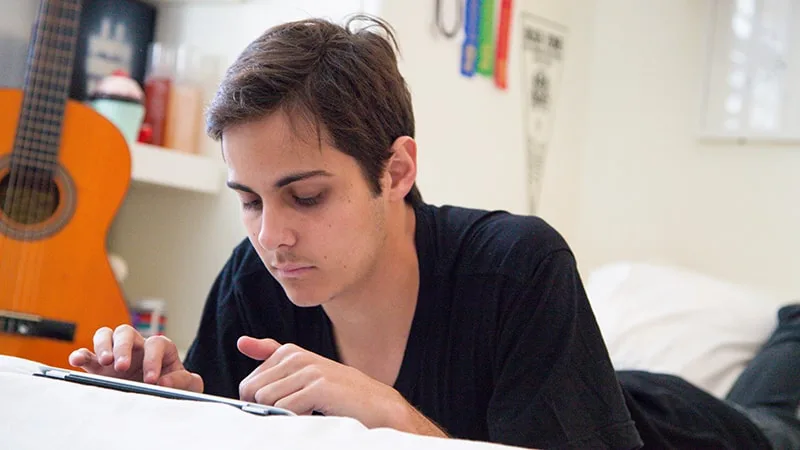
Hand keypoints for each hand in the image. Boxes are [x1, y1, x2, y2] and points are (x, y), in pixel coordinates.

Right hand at [68, 324, 202, 392]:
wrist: (161, 398)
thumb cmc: (175, 388)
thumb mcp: (188, 385)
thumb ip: (183, 380)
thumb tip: (163, 382)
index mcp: (159, 348)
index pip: (156, 344)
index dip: (153, 360)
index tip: (151, 380)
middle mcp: (136, 347)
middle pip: (126, 332)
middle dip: (123, 348)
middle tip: (122, 367)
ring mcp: (116, 354)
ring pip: (106, 335)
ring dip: (103, 346)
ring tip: (105, 362)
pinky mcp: (100, 367)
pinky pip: (87, 354)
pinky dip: (80, 354)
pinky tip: (76, 360)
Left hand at [237, 336, 411, 428]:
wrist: (379, 406)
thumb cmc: (340, 394)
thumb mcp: (305, 372)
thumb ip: (272, 355)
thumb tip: (241, 342)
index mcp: (290, 353)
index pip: (250, 383)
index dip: (260, 403)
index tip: (285, 406)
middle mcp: (296, 357)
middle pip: (252, 391)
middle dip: (266, 409)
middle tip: (294, 412)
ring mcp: (308, 370)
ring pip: (266, 400)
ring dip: (284, 414)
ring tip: (309, 411)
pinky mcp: (318, 386)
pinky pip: (285, 408)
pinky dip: (297, 419)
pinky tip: (316, 414)